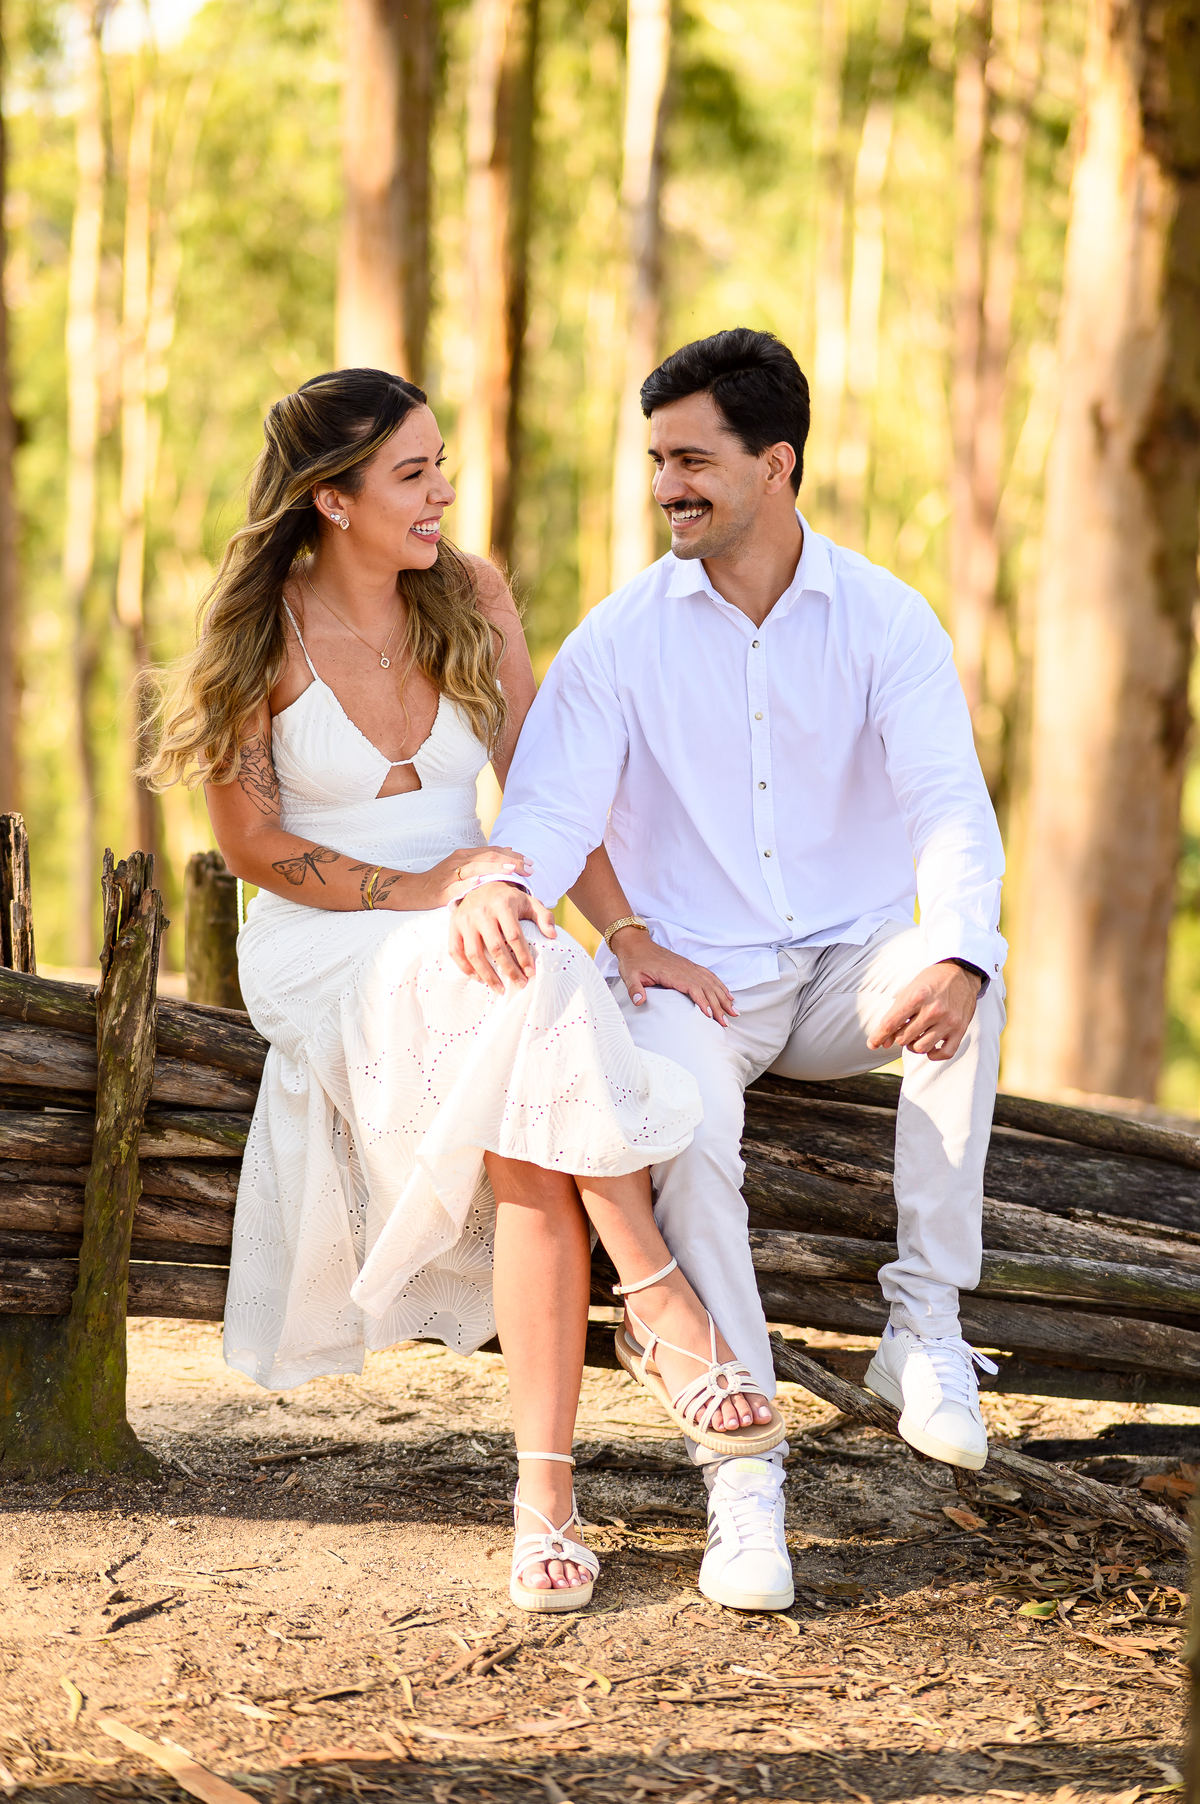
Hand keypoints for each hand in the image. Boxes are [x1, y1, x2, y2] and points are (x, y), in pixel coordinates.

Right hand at [409, 845, 531, 910]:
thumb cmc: (440, 881)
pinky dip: (469, 883)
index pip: (493, 851)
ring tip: (512, 871)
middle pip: (488, 857)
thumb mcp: (462, 866)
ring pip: (476, 867)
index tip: (529, 862)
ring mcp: (450, 874)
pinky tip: (481, 882)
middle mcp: (459, 861)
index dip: (512, 855)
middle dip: (510, 861)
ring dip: (495, 868)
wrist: (413, 890)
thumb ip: (483, 860)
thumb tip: (508, 851)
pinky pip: (457, 885)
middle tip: (528, 868)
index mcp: (465, 855)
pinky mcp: (443, 890)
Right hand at [448, 882, 557, 992]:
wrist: (482, 885)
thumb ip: (544, 917)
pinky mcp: (453, 926)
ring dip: (488, 975)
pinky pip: (456, 951)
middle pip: (495, 947)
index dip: (523, 956)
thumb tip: (552, 935)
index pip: (514, 935)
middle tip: (519, 983)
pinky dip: (466, 968)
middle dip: (509, 969)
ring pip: (474, 953)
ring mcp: (465, 920)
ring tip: (500, 988)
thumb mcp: (529, 902)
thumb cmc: (509, 899)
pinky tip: (479, 978)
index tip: (530, 972)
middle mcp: (481, 911)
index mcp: (502, 904)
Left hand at [611, 928, 737, 1025]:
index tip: (710, 1016)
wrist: (636, 945)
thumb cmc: (634, 962)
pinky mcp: (690, 966)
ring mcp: (689, 967)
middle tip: (726, 1022)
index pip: (693, 988)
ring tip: (734, 1012)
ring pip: (711, 982)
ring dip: (723, 997)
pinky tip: (728, 995)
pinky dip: (720, 986)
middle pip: (706, 988)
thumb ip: (635, 989)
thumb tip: (639, 1001)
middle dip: (718, 1005)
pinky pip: (709, 976)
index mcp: (672, 973)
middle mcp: (685, 969)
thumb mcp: (629, 976)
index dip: (703, 1002)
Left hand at [867, 960, 982, 1060]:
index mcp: (917, 997)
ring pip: (921, 1048)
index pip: (890, 1023)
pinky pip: (944, 1053)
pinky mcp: (960, 1029)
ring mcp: (948, 1021)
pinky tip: (930, 1046)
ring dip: (913, 1046)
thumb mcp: (909, 991)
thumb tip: (884, 1043)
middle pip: (903, 1038)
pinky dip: (934, 1054)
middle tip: (904, 1029)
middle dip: (899, 1037)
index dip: (878, 1036)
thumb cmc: (931, 981)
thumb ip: (896, 1015)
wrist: (961, 972)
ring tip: (915, 1037)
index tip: (872, 1044)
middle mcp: (933, 1010)